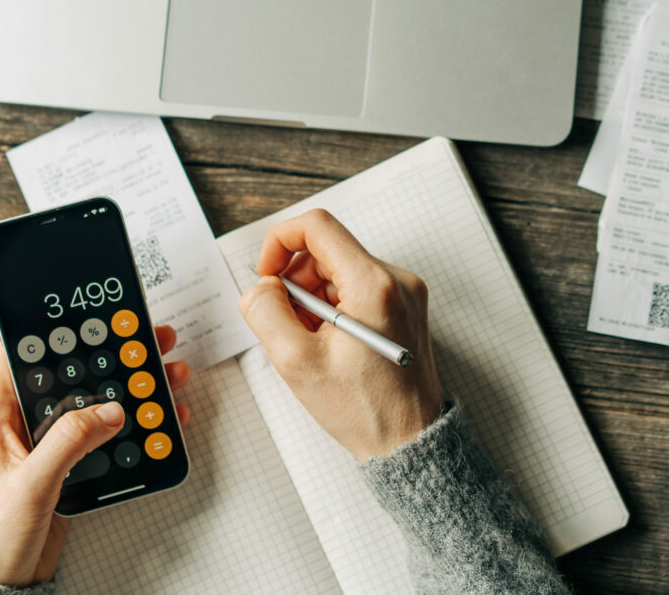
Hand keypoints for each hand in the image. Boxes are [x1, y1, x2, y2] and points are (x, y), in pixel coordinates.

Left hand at [0, 325, 191, 586]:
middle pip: (69, 373)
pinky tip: (157, 416)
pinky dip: (132, 422)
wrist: (1, 581)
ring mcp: (46, 442)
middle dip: (109, 354)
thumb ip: (69, 443)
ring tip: (163, 371)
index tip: (91, 316)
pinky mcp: (67, 462)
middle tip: (145, 339)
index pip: (21, 355)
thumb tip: (107, 410)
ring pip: (92, 400)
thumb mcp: (31, 485)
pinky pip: (103, 432)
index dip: (54, 332)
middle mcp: (20, 423)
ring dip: (128, 386)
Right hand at [237, 209, 442, 461]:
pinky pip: (355, 289)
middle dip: (294, 281)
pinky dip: (332, 309)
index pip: (317, 227)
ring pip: (338, 270)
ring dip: (311, 299)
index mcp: (373, 285)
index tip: (266, 276)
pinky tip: (328, 345)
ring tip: (309, 343)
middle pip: (326, 250)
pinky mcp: (403, 308)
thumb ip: (266, 312)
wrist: (409, 442)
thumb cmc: (364, 410)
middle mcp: (395, 280)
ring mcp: (404, 293)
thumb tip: (259, 287)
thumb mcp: (296, 362)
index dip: (279, 242)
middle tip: (286, 324)